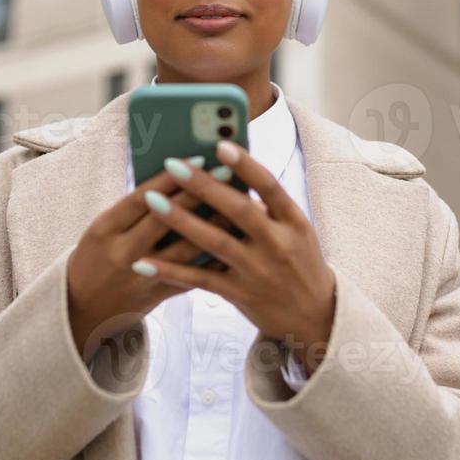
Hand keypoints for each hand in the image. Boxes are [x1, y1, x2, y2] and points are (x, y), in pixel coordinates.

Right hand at [65, 157, 238, 358]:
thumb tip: (179, 178)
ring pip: (185, 250)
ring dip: (215, 226)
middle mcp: (121, 253)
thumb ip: (134, 209)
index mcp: (104, 229)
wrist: (82, 307)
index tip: (198, 159)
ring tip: (240, 205)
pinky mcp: (157, 296)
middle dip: (199, 194)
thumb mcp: (103, 229)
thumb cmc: (96, 256)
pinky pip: (190, 276)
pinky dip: (213, 258)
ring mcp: (140, 278)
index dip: (171, 178)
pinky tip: (234, 240)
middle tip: (228, 173)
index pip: (140, 197)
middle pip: (165, 220)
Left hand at [131, 140, 335, 375]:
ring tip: (152, 201)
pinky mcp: (240, 294)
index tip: (220, 144)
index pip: (269, 186)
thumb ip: (267, 206)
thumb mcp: (296, 230)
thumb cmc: (299, 261)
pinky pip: (201, 279)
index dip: (245, 165)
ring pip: (215, 242)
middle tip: (173, 164)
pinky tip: (145, 261)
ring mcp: (258, 271)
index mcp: (295, 221)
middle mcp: (278, 244)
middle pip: (238, 210)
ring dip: (181, 220)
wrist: (314, 314)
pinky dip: (172, 270)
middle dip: (203, 186)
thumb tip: (224, 175)